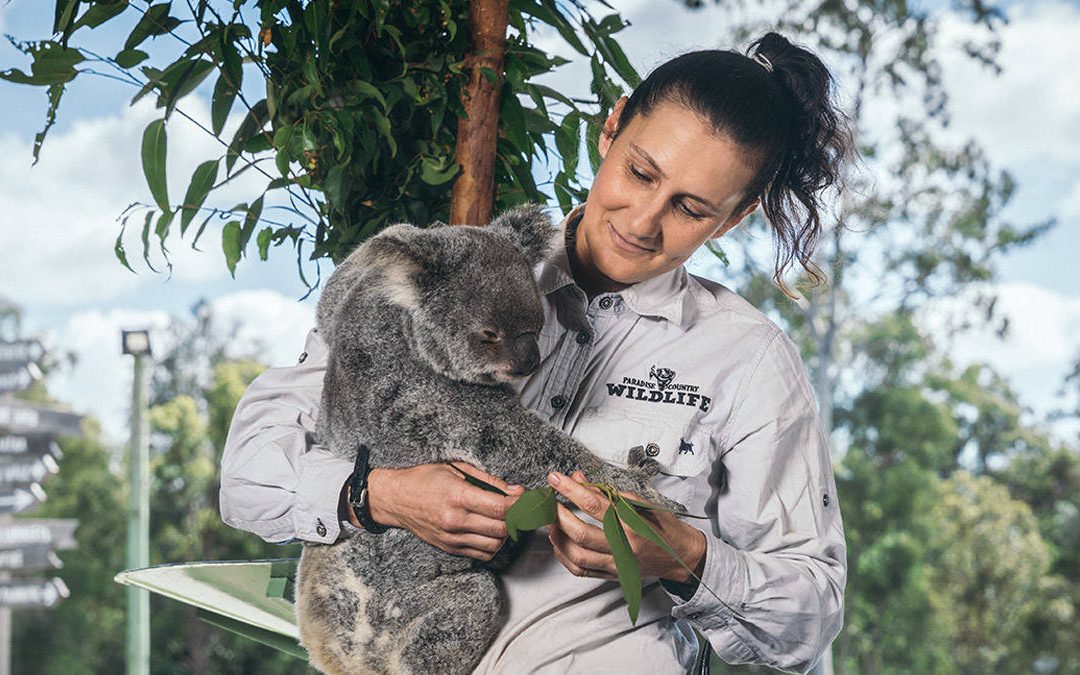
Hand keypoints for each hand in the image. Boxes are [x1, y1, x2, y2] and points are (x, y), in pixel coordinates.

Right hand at [362, 462, 523, 560]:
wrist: (395, 499)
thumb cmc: (424, 478)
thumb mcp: (456, 468)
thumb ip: (488, 481)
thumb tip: (515, 491)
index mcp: (458, 496)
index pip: (500, 507)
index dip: (519, 504)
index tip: (526, 498)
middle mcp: (455, 520)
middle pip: (501, 528)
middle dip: (516, 518)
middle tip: (520, 509)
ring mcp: (452, 538)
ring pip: (495, 544)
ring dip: (506, 533)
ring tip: (505, 520)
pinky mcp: (449, 548)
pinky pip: (481, 554)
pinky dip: (492, 545)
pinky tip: (491, 531)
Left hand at [546, 471, 705, 583]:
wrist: (680, 555)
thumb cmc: (662, 526)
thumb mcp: (641, 503)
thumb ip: (608, 493)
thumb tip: (580, 479)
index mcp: (632, 525)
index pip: (594, 505)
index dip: (572, 490)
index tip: (556, 479)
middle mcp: (624, 547)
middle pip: (581, 533)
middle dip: (558, 515)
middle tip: (547, 501)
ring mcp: (617, 565)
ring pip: (577, 555)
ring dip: (558, 537)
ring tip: (550, 521)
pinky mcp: (613, 576)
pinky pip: (581, 571)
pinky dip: (565, 556)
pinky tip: (558, 542)